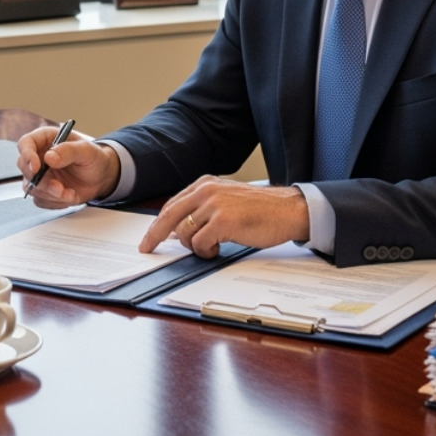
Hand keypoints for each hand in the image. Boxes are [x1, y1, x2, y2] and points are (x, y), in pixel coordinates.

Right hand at [16, 126, 119, 207]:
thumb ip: (68, 151)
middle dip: (41, 181)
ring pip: (31, 188)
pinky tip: (69, 196)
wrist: (101, 177)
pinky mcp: (43, 191)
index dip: (27, 155)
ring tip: (71, 193)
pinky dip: (55, 202)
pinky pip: (40, 200)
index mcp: (46, 139)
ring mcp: (40, 175)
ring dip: (51, 194)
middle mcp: (39, 156)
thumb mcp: (86, 151)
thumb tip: (49, 157)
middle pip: (24, 168)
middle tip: (59, 188)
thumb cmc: (93, 158)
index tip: (36, 168)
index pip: (25, 143)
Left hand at [139, 177, 309, 258]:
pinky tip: (218, 249)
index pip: (172, 204)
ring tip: (212, 246)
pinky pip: (200, 243)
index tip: (149, 236)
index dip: (158, 223)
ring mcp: (214, 205)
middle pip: (169, 215)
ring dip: (194, 246)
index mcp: (206, 183)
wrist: (288, 209)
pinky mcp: (223, 221)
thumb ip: (203, 209)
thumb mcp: (227, 200)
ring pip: (185, 233)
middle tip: (147, 248)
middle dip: (155, 235)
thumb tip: (179, 231)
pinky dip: (205, 251)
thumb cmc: (261, 209)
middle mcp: (207, 190)